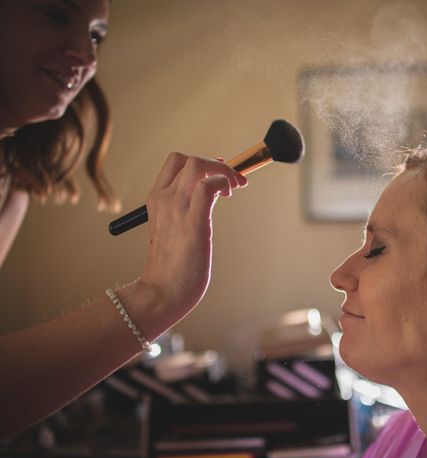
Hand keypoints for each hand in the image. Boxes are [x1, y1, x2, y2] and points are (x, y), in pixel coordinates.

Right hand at [139, 153, 247, 320]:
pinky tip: (229, 195)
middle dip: (216, 164)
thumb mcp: (173, 230)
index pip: (176, 162)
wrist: (162, 292)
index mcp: (156, 200)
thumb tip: (209, 196)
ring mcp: (177, 209)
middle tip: (233, 181)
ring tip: (234, 188)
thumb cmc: (172, 267)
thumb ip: (185, 211)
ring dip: (223, 171)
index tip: (217, 174)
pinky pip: (208, 186)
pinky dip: (223, 182)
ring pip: (198, 166)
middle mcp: (164, 199)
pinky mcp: (194, 222)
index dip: (201, 161)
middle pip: (189, 159)